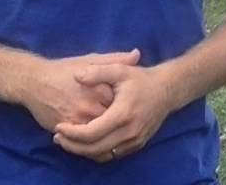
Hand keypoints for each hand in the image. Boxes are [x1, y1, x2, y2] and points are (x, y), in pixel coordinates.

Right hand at [18, 49, 140, 131]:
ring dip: (106, 136)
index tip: (129, 105)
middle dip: (118, 123)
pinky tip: (97, 139)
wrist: (34, 81)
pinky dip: (92, 143)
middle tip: (121, 122)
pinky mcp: (66, 129)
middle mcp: (90, 106)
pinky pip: (84, 141)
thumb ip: (115, 59)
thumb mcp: (91, 60)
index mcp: (100, 89)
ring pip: (99, 135)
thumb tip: (137, 55)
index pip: (123, 103)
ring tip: (110, 132)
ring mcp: (78, 120)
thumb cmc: (64, 69)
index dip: (128, 106)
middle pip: (112, 121)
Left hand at [52, 62, 176, 162]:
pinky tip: (86, 144)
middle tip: (58, 137)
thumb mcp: (119, 70)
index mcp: (122, 114)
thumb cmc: (141, 79)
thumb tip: (76, 76)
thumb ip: (97, 72)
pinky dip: (97, 152)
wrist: (167, 90)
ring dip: (83, 152)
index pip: (91, 133)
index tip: (58, 127)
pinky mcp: (137, 145)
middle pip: (94, 149)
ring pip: (103, 155)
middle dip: (73, 145)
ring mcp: (134, 141)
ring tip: (68, 142)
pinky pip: (112, 155)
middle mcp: (129, 132)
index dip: (72, 133)